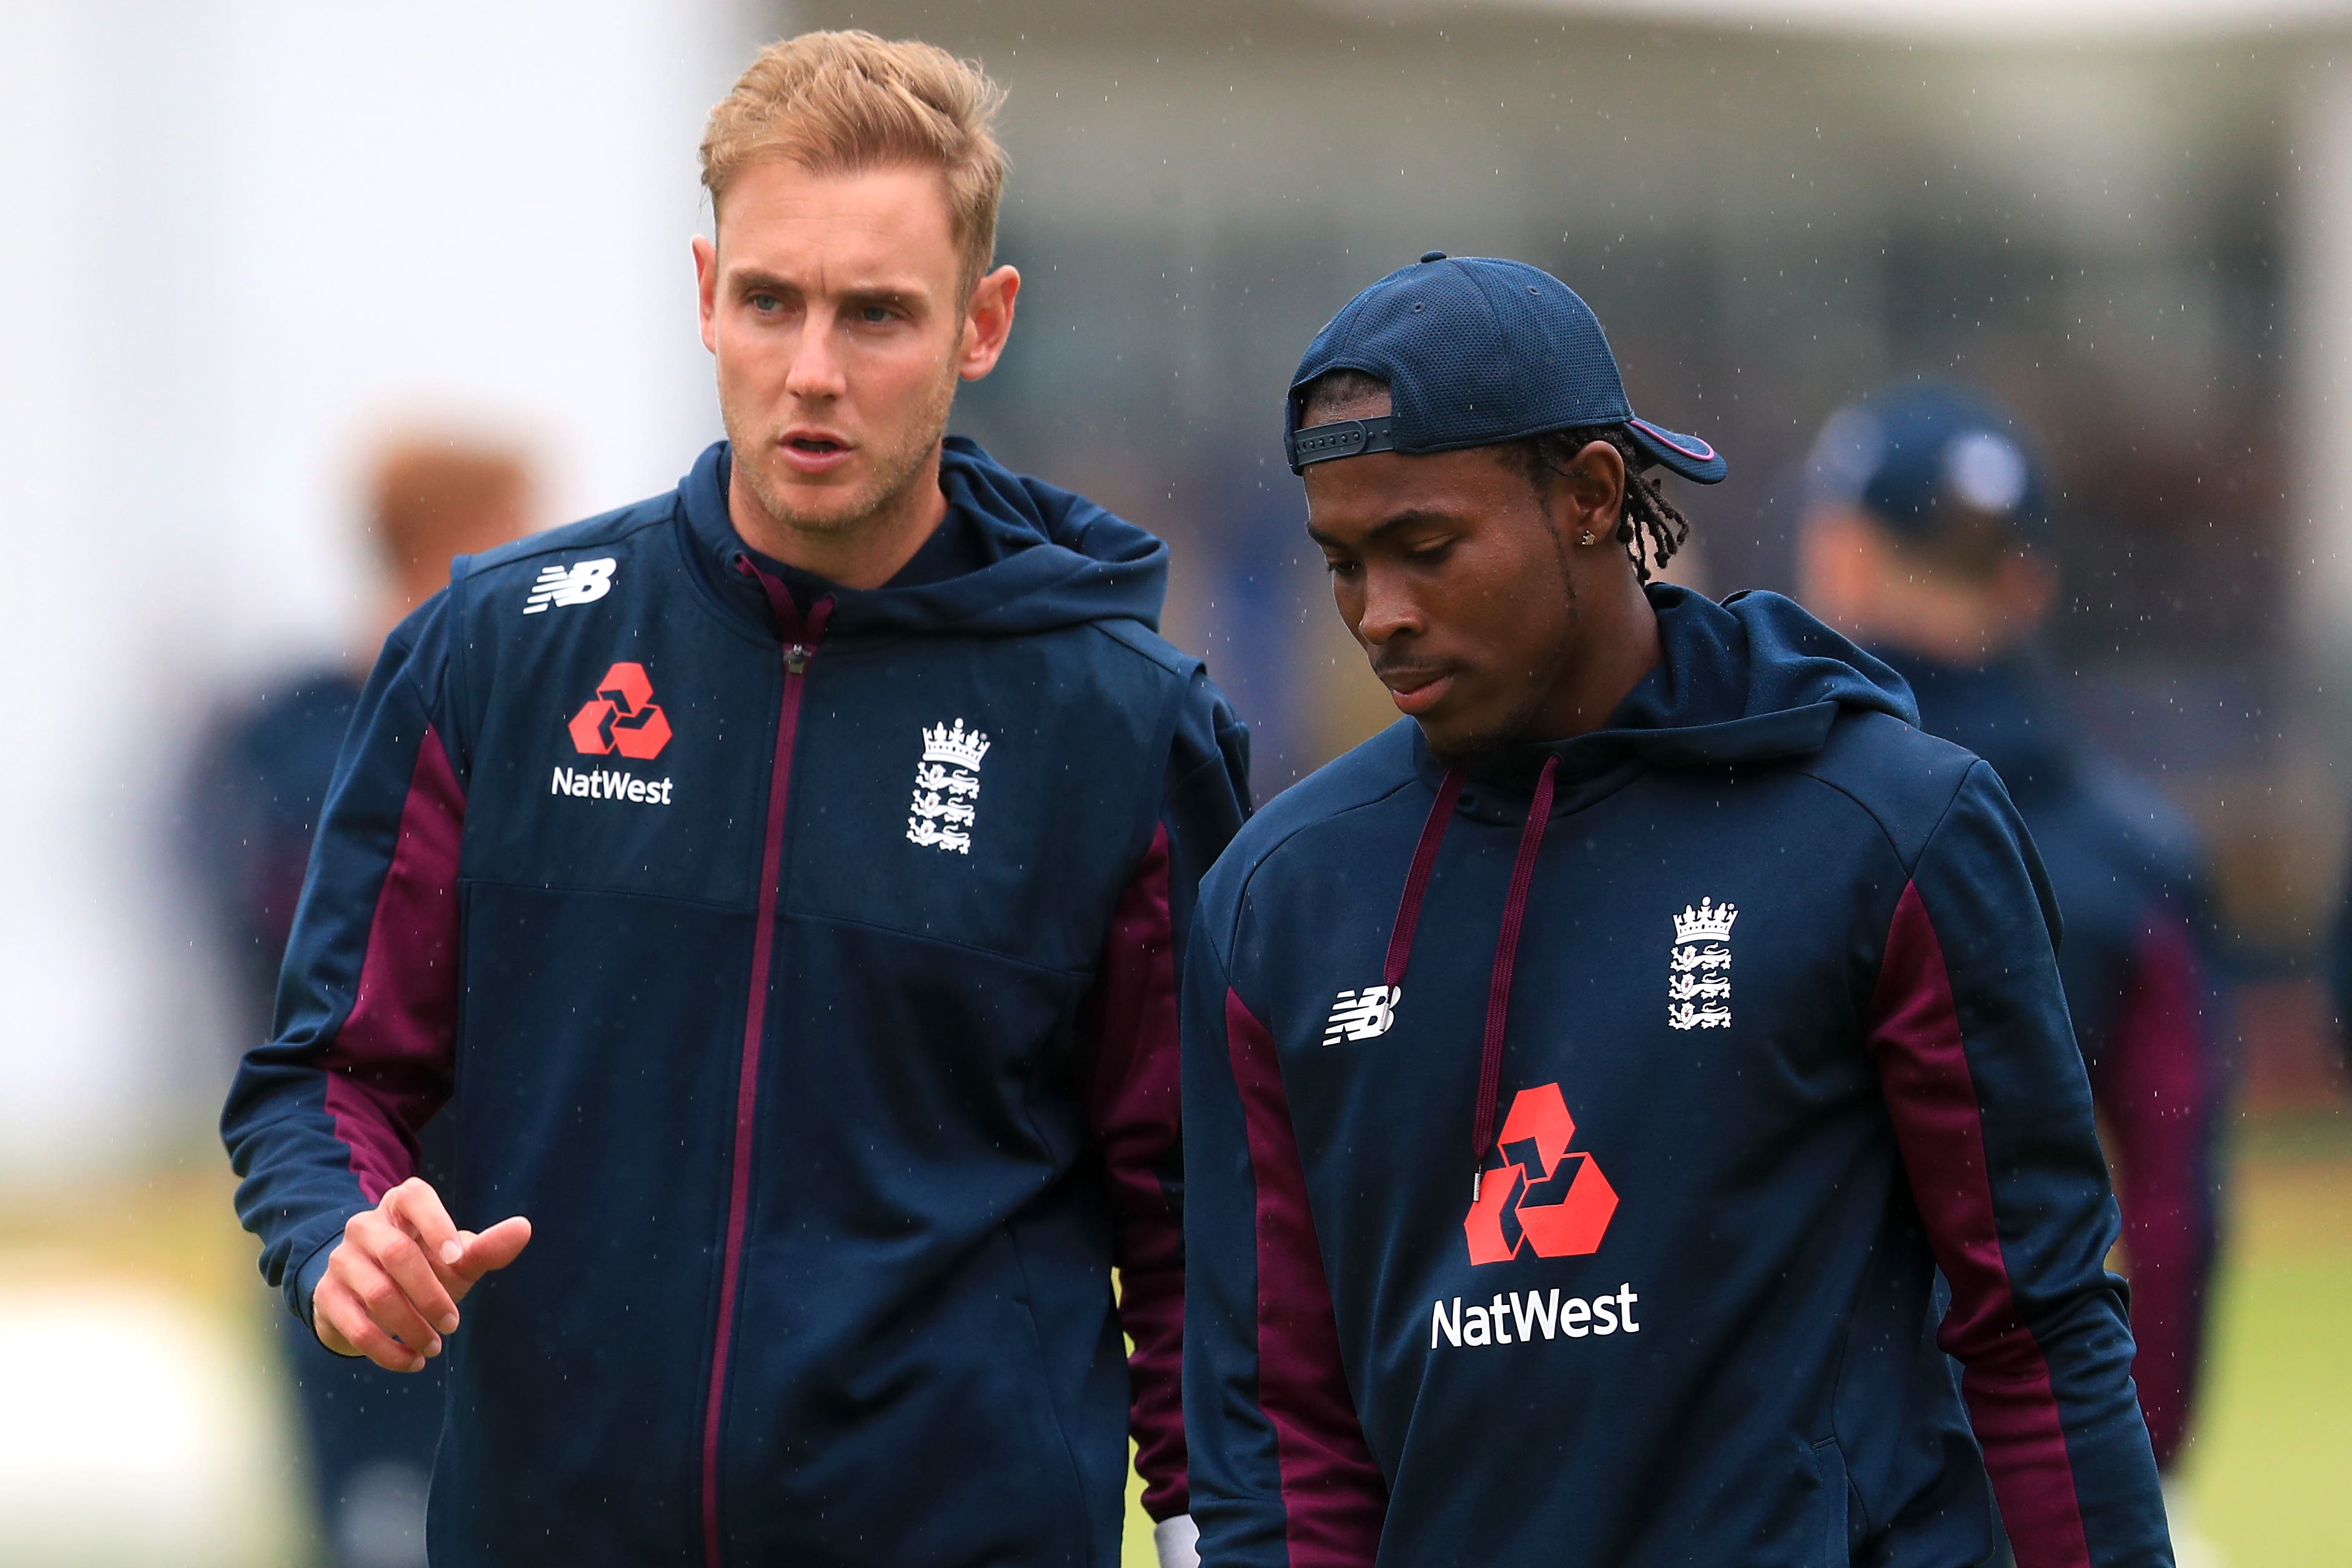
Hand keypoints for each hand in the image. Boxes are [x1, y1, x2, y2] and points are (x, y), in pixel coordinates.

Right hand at [312, 1177, 531, 1371]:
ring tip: (435, 1347)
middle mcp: (366, 1226)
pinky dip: (388, 1351)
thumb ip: (487, 1247)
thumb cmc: (426, 1268)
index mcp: (401, 1204)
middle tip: (453, 1324)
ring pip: (377, 1294)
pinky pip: (356, 1326)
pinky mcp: (327, 1296)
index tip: (459, 1258)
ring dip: (411, 1327)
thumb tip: (524, 1228)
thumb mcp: (457, 1259)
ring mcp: (341, 1259)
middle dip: (431, 1294)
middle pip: (398, 1254)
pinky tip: (412, 1361)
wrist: (372, 1297)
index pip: (415, 1197)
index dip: (437, 1226)